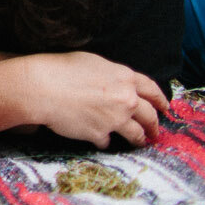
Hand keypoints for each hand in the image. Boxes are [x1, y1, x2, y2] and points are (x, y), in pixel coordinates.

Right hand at [23, 53, 168, 148]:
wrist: (40, 87)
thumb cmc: (60, 69)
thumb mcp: (92, 63)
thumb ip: (113, 75)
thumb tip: (119, 84)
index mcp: (125, 78)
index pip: (152, 90)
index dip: (161, 100)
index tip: (165, 108)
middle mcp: (126, 99)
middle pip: (150, 116)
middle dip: (154, 125)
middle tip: (155, 131)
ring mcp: (116, 119)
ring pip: (137, 134)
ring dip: (139, 139)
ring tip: (138, 142)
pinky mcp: (101, 134)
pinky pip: (108, 142)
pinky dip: (104, 140)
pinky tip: (98, 139)